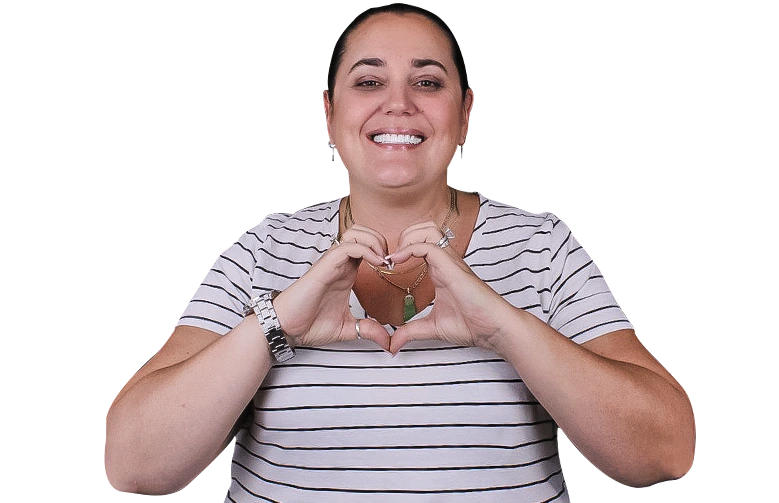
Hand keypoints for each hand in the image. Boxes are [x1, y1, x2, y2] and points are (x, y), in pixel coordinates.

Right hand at [272, 224, 391, 350]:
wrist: (286, 328)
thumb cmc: (309, 324)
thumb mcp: (347, 328)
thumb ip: (368, 330)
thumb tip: (388, 340)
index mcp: (346, 273)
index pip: (367, 247)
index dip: (384, 251)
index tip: (394, 270)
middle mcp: (340, 263)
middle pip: (362, 232)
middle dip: (381, 240)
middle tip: (390, 261)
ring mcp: (332, 263)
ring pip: (355, 233)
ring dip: (374, 241)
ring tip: (384, 260)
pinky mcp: (324, 266)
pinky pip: (348, 247)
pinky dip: (366, 250)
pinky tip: (377, 264)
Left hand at [388, 222, 515, 354]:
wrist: (494, 329)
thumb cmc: (472, 325)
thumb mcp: (432, 328)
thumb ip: (411, 332)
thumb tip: (393, 344)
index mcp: (441, 270)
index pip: (422, 243)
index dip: (403, 248)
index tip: (388, 266)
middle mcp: (446, 261)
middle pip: (425, 228)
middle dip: (404, 235)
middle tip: (392, 258)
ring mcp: (450, 262)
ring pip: (429, 229)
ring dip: (408, 237)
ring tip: (397, 257)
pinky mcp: (452, 267)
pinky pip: (428, 246)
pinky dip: (409, 249)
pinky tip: (397, 262)